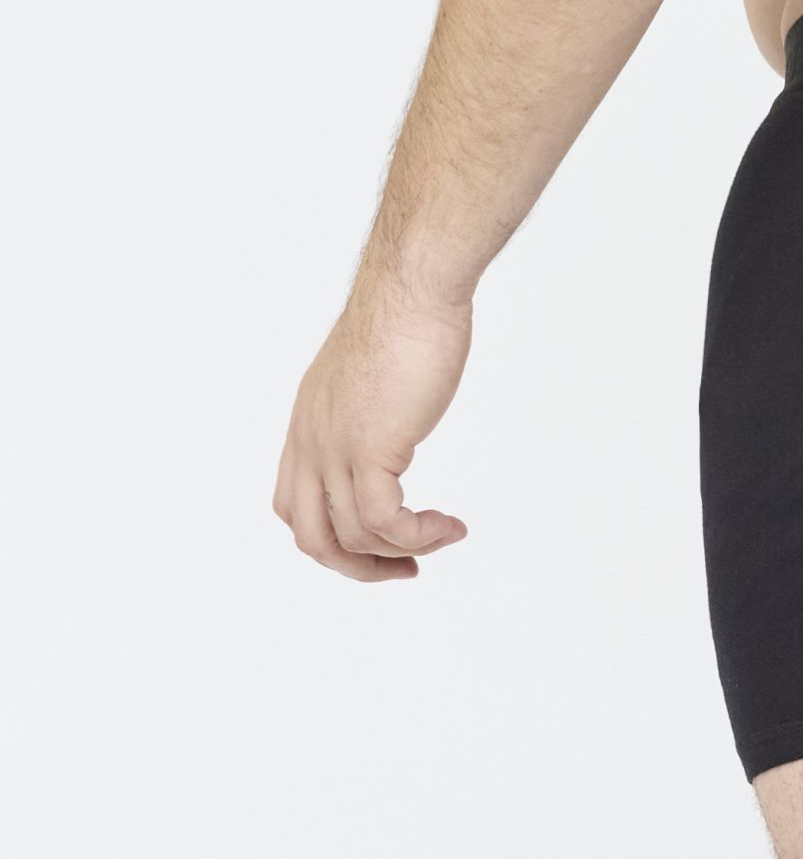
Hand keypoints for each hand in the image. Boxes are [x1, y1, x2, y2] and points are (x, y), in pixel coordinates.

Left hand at [274, 278, 472, 581]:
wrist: (412, 290)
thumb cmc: (405, 318)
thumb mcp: (375, 376)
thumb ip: (373, 408)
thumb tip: (396, 419)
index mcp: (308, 424)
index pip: (296, 504)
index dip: (335, 537)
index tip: (383, 542)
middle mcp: (311, 441)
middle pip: (312, 535)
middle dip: (360, 566)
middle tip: (408, 568)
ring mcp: (336, 446)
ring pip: (352, 536)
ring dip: (406, 550)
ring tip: (447, 535)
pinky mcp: (370, 447)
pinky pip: (384, 521)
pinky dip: (419, 536)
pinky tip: (449, 526)